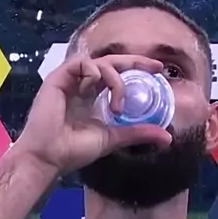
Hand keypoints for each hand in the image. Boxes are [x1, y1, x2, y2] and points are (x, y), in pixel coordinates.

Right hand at [14, 53, 172, 173]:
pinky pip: (82, 62)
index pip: (117, 74)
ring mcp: (70, 81)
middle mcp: (82, 86)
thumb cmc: (74, 150)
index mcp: (92, 97)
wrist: (49, 157)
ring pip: (99, 62)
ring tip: (117, 105)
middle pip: (111, 62)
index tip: (157, 71)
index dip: (136, 69)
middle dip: (134, 61)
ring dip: (115, 78)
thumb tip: (168, 138)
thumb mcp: (113, 138)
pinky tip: (96, 90)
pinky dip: (95, 72)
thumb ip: (137, 133)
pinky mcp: (58, 78)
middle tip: (154, 67)